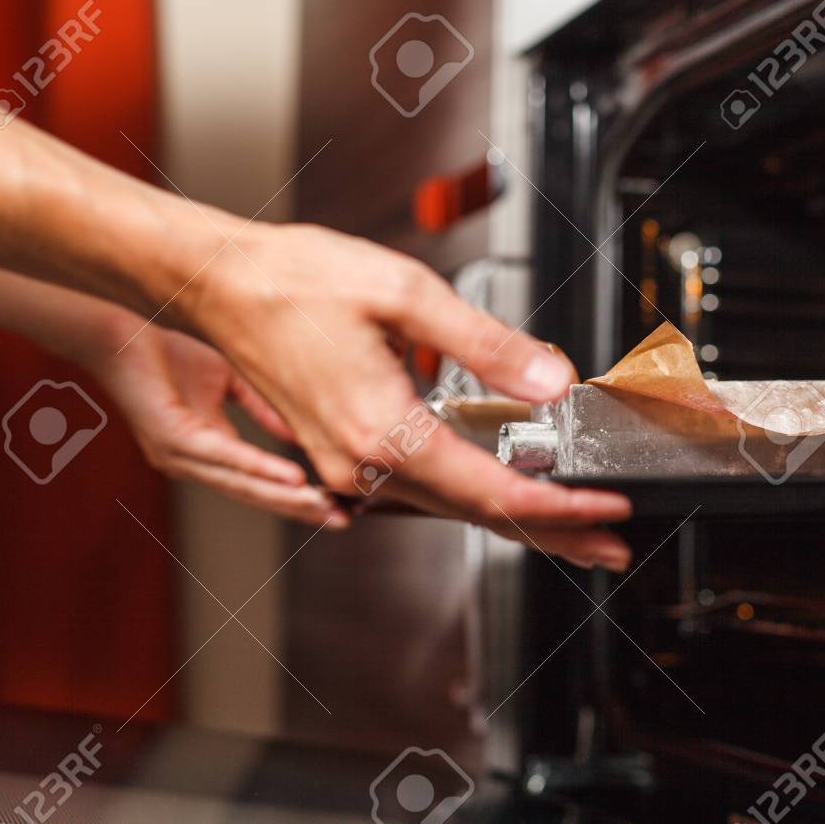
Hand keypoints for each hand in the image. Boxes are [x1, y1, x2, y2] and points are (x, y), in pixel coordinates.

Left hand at [88, 320, 349, 528]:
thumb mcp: (228, 382)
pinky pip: (225, 458)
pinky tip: (291, 478)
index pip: (257, 483)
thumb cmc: (167, 355)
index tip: (336, 507)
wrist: (118, 336)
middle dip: (300, 510)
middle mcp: (191, 464)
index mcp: (206, 452)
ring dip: (287, 499)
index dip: (295, 497)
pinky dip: (261, 469)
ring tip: (322, 507)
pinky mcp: (172, 439)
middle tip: (341, 523)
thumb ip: (260, 409)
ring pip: (242, 485)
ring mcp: (179, 456)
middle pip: (254, 495)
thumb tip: (298, 432)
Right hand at [186, 223, 631, 570]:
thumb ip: (486, 343)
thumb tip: (549, 378)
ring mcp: (345, 467)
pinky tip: (499, 495)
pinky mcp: (339, 455)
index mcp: (382, 431)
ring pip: (450, 509)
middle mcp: (361, 465)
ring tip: (571, 528)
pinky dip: (471, 499)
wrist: (216, 283)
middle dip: (553, 530)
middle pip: (478, 515)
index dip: (560, 506)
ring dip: (516, 520)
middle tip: (608, 541)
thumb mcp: (405, 294)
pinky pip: (421, 491)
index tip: (606, 509)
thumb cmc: (291, 282)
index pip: (493, 491)